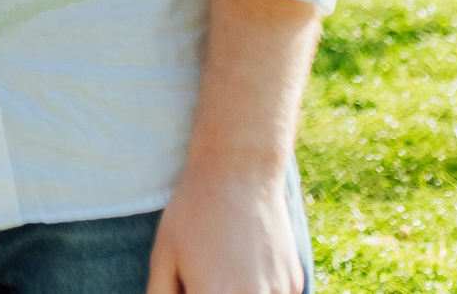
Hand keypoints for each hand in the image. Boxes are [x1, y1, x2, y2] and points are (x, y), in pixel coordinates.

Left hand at [147, 165, 302, 293]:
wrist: (239, 174)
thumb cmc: (193, 212)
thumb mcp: (164, 255)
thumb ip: (161, 293)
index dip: (192, 293)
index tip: (190, 284)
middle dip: (212, 291)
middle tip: (205, 273)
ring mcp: (278, 292)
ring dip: (239, 292)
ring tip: (226, 265)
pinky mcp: (295, 282)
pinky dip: (261, 289)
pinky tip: (247, 262)